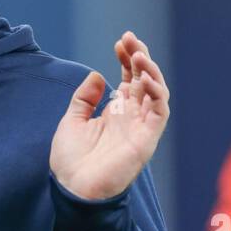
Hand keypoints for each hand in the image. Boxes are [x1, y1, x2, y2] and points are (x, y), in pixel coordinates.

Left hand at [49, 31, 169, 200]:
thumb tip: (96, 74)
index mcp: (114, 113)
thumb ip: (83, 99)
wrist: (74, 191)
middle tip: (130, 39)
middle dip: (139, 57)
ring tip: (139, 54)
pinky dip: (157, 92)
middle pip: (143, 80)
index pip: (128, 79)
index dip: (126, 59)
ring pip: (156, 91)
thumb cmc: (71, 163)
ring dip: (151, 70)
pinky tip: (145, 77)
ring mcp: (140, 127)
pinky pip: (160, 111)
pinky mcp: (147, 139)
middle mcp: (130, 117)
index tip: (119, 42)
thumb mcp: (71, 122)